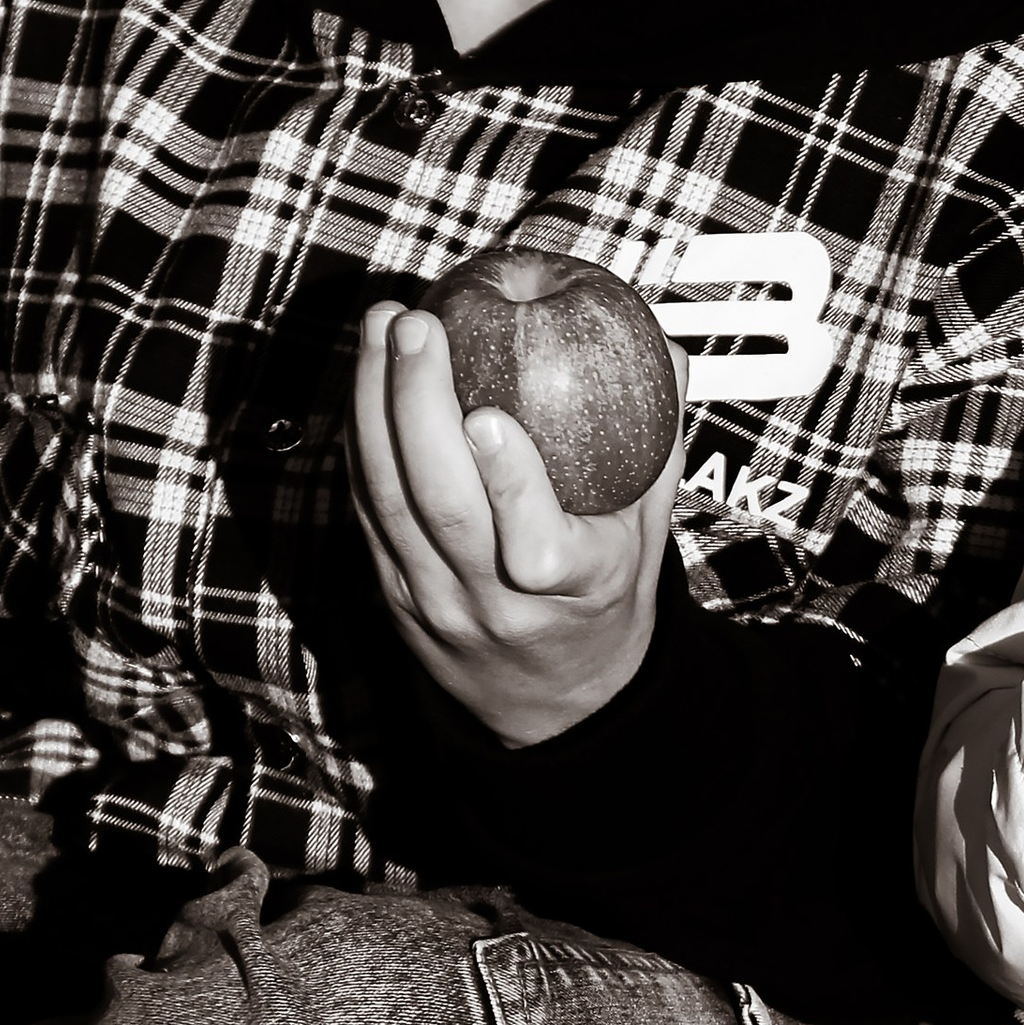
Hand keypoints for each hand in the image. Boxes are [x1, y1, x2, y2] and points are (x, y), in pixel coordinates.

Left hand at [349, 301, 683, 745]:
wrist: (548, 699)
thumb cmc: (605, 594)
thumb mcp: (648, 531)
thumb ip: (658, 443)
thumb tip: (663, 348)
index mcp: (573, 590)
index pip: (536, 549)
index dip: (510, 484)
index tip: (489, 416)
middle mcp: (494, 602)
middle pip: (442, 508)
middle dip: (419, 407)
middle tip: (419, 325)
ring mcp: (433, 600)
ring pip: (389, 501)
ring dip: (373, 405)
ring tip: (381, 326)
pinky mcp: (389, 588)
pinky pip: (367, 506)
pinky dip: (360, 435)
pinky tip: (364, 375)